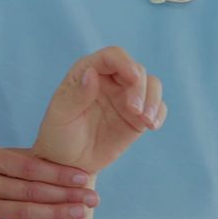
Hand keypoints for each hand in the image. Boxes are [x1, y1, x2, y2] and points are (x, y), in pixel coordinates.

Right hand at [0, 143, 99, 218]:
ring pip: (21, 212)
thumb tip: (60, 164)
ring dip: (54, 214)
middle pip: (29, 191)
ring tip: (79, 213)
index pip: (28, 167)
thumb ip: (19, 159)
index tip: (82, 178)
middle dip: (64, 195)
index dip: (57, 174)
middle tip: (92, 198)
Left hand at [32, 46, 165, 173]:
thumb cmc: (58, 134)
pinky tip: (152, 126)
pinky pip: (157, 107)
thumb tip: (92, 73)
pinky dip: (159, 113)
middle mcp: (109, 80)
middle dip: (140, 87)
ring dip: (153, 100)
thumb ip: (77, 95)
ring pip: (151, 84)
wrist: (68, 162)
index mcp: (87, 72)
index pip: (111, 57)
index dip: (125, 63)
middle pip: (136, 69)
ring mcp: (125, 98)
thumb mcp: (61, 115)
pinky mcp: (137, 116)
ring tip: (147, 121)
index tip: (133, 78)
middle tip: (135, 111)